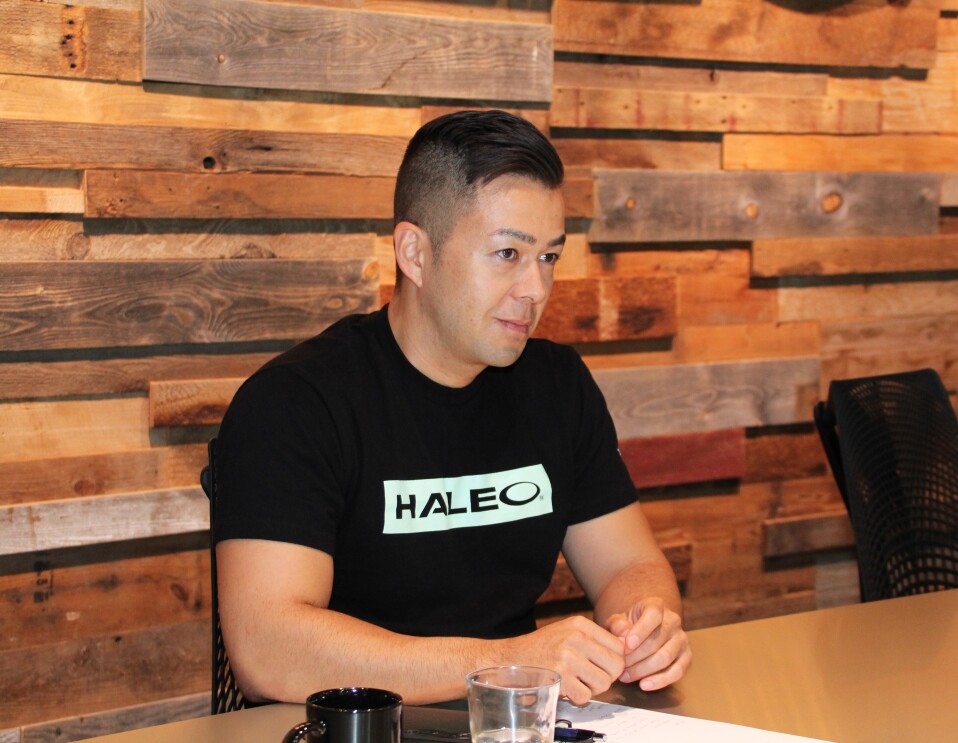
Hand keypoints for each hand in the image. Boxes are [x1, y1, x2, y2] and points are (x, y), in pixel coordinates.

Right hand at [503, 615, 625, 704]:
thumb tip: (628, 645)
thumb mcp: (568, 631)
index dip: (614, 661)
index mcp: (580, 624)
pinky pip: (586, 696)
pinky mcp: (560, 678)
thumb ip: (595, 638)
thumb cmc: (541, 647)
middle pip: (616, 666)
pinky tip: (567, 688)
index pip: (618, 646)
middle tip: (591, 677)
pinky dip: (578, 697)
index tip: (602, 666)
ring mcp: (567, 658)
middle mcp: (575, 638)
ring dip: (593, 688)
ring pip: (604, 683)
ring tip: (577, 681)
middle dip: (607, 676)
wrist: (509, 658)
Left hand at [604, 597, 690, 691]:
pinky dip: (660, 681)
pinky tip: (644, 685)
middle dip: (635, 656)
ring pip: (665, 657)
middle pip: (656, 641)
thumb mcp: (618, 621)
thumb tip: (623, 637)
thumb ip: (617, 626)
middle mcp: (673, 620)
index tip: (627, 644)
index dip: (641, 630)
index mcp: (656, 606)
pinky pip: (677, 671)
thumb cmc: (628, 626)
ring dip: (643, 670)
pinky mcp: (687, 657)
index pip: (653, 615)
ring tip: (625, 676)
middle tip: (619, 666)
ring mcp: (682, 639)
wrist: (642, 630)